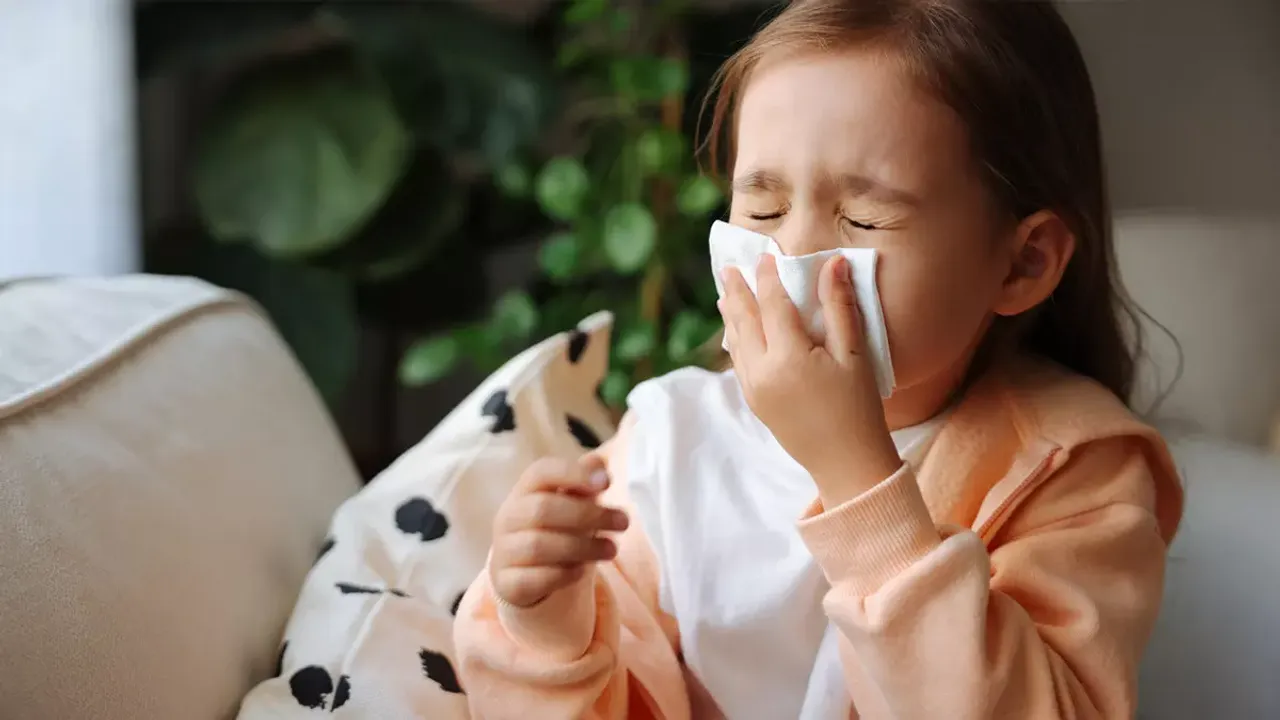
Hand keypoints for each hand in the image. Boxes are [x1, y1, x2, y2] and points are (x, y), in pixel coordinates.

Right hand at [489, 455, 629, 608]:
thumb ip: (582, 482)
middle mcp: (508, 518)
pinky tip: (582, 570)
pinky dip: (564, 574)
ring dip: (582, 547)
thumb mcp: (570, 504)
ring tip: (611, 549)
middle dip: (589, 515)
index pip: (541, 472)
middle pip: (543, 509)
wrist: (524, 575)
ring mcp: (504, 551)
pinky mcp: (508, 583)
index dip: (573, 474)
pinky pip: (536, 578)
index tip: (607, 483)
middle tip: (624, 522)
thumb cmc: (554, 529)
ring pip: (539, 546)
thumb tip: (599, 463)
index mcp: (524, 491)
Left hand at [719, 254, 901, 506]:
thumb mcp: (854, 354)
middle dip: (737, 291)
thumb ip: (840, 307)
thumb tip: (833, 263)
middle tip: (728, 267)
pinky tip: (737, 332)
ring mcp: (754, 389)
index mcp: (788, 357)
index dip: (769, 277)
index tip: (766, 255)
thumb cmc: (858, 408)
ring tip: (726, 294)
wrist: (846, 464)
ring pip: (736, 343)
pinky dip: (736, 341)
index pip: (773, 304)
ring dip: (731, 315)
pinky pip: (738, 363)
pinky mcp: (754, 403)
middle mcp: (762, 372)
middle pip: (744, 320)